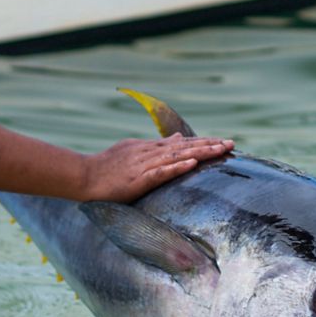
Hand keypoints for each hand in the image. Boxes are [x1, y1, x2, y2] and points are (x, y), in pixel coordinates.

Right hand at [81, 134, 231, 202]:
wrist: (83, 176)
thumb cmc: (107, 167)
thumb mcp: (133, 150)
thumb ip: (157, 145)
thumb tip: (180, 137)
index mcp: (149, 147)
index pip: (182, 143)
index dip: (203, 141)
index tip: (223, 141)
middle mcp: (150, 153)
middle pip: (185, 146)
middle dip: (209, 145)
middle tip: (232, 144)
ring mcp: (144, 165)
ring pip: (177, 156)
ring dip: (200, 153)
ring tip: (220, 150)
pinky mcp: (138, 179)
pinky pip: (160, 172)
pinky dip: (177, 167)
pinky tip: (192, 164)